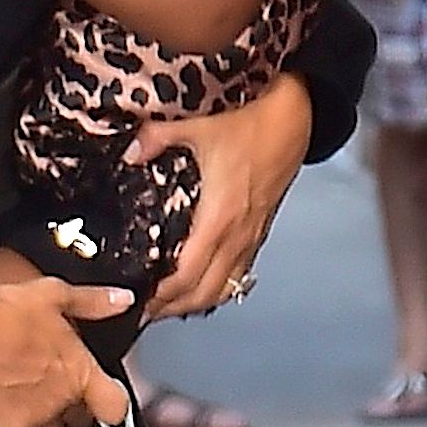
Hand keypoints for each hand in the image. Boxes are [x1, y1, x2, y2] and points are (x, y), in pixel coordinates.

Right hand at [0, 273, 132, 426]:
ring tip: (40, 419)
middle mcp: (63, 400)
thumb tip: (120, 299)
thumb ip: (92, 302)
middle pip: (82, 421)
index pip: (115, 405)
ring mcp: (37, 418)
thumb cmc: (5, 315)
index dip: (114, 406)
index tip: (109, 406)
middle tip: (65, 402)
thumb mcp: (54, 295)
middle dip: (75, 412)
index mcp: (79, 370)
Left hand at [132, 71, 308, 318]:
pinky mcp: (259, 230)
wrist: (296, 114)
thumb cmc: (252, 119)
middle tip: (141, 312)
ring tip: (164, 306)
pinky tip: (196, 286)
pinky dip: (215, 287)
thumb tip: (130, 152)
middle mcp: (238, 234)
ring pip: (223, 288)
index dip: (161, 296)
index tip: (136, 302)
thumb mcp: (198, 123)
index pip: (188, 274)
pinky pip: (237, 273)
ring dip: (193, 302)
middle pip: (204, 293)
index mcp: (220, 215)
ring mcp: (252, 235)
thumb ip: (157, 138)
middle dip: (172, 308)